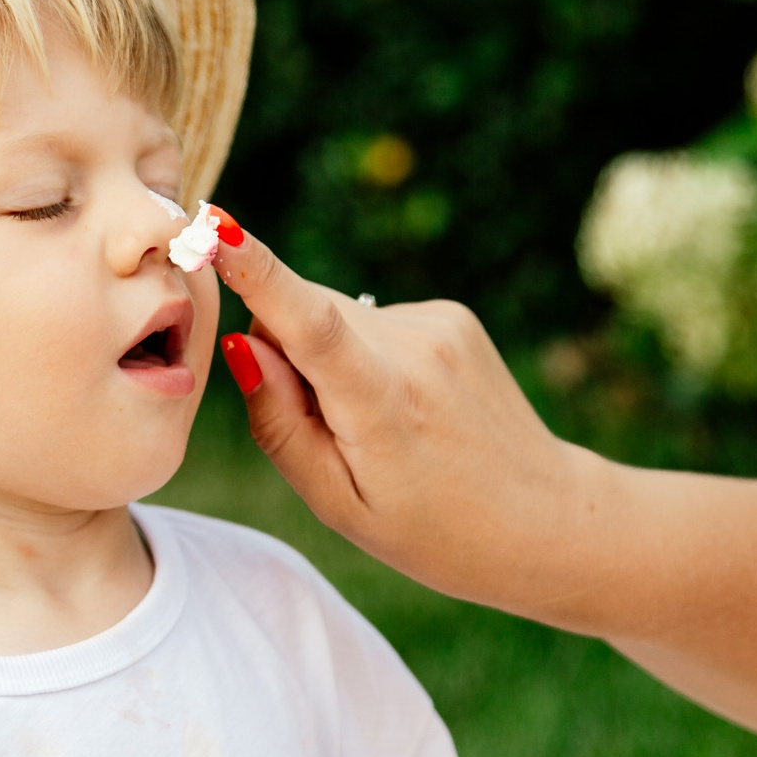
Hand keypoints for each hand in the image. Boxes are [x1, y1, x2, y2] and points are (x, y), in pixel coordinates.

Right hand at [214, 223, 584, 612]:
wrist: (541, 517)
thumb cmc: (430, 530)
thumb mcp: (339, 503)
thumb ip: (280, 424)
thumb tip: (242, 343)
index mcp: (382, 403)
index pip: (309, 322)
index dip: (257, 271)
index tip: (216, 226)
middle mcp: (414, 348)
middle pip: (305, 311)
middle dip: (284, 349)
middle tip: (322, 426)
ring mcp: (439, 324)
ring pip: (336, 314)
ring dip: (331, 357)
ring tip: (377, 426)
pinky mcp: (453, 314)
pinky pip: (373, 321)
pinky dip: (368, 354)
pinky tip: (406, 406)